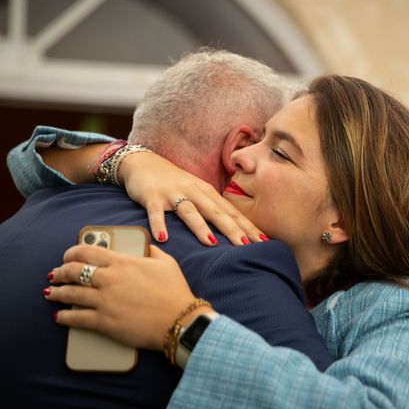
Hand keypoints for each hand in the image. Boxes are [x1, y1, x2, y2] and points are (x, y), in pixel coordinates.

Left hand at [45, 244, 201, 350]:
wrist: (179, 320)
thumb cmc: (175, 292)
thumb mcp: (167, 263)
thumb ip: (151, 251)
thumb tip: (145, 245)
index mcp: (123, 262)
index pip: (87, 252)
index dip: (72, 252)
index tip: (67, 256)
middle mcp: (110, 279)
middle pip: (74, 271)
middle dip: (60, 272)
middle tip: (55, 275)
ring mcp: (105, 301)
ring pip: (70, 294)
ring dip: (57, 293)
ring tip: (51, 293)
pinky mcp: (104, 322)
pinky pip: (77, 318)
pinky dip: (64, 317)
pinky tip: (59, 317)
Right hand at [118, 151, 265, 245]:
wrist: (144, 162)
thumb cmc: (175, 184)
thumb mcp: (198, 194)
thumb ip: (213, 210)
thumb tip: (235, 232)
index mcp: (208, 193)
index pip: (232, 212)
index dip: (248, 227)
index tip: (264, 242)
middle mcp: (194, 192)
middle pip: (216, 212)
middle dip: (233, 229)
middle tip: (247, 246)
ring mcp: (173, 194)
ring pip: (190, 211)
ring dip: (200, 227)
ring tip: (212, 243)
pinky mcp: (153, 197)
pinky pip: (156, 213)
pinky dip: (159, 224)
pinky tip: (163, 238)